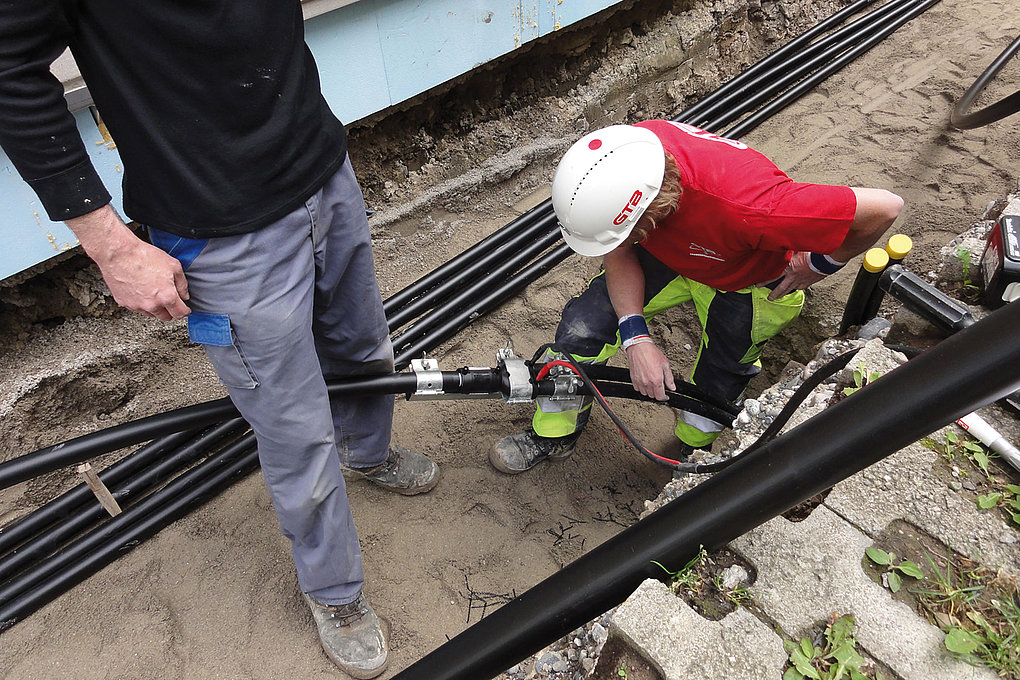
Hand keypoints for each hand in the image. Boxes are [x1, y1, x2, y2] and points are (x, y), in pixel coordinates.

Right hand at [67, 207, 190, 320]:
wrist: (119, 253)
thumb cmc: (144, 256)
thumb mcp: (173, 266)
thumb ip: (182, 284)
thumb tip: (184, 295)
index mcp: (166, 296)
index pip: (180, 313)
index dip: (185, 311)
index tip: (185, 309)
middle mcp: (151, 305)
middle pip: (165, 317)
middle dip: (171, 311)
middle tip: (171, 301)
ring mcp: (136, 305)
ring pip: (151, 313)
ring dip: (156, 308)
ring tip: (154, 292)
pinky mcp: (124, 302)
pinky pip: (137, 307)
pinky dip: (141, 303)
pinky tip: (141, 290)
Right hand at [624, 341, 675, 400]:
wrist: (639, 347)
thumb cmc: (651, 353)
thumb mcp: (665, 364)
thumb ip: (669, 378)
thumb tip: (672, 387)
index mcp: (656, 380)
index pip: (660, 396)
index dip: (664, 398)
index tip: (666, 396)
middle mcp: (647, 383)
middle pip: (653, 396)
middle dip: (658, 393)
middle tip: (660, 387)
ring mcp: (639, 382)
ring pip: (645, 393)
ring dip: (650, 391)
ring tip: (653, 384)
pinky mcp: (633, 379)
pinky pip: (638, 389)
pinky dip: (642, 388)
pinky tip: (645, 382)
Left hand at [767, 251, 825, 299]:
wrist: (824, 260)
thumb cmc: (811, 253)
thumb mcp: (797, 250)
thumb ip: (789, 251)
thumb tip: (782, 246)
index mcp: (788, 268)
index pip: (774, 277)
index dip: (765, 282)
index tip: (758, 285)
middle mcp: (793, 277)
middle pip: (781, 288)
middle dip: (774, 294)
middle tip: (769, 298)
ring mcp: (800, 281)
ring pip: (790, 290)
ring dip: (783, 294)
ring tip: (778, 298)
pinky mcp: (808, 283)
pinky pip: (800, 287)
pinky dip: (796, 288)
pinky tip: (794, 289)